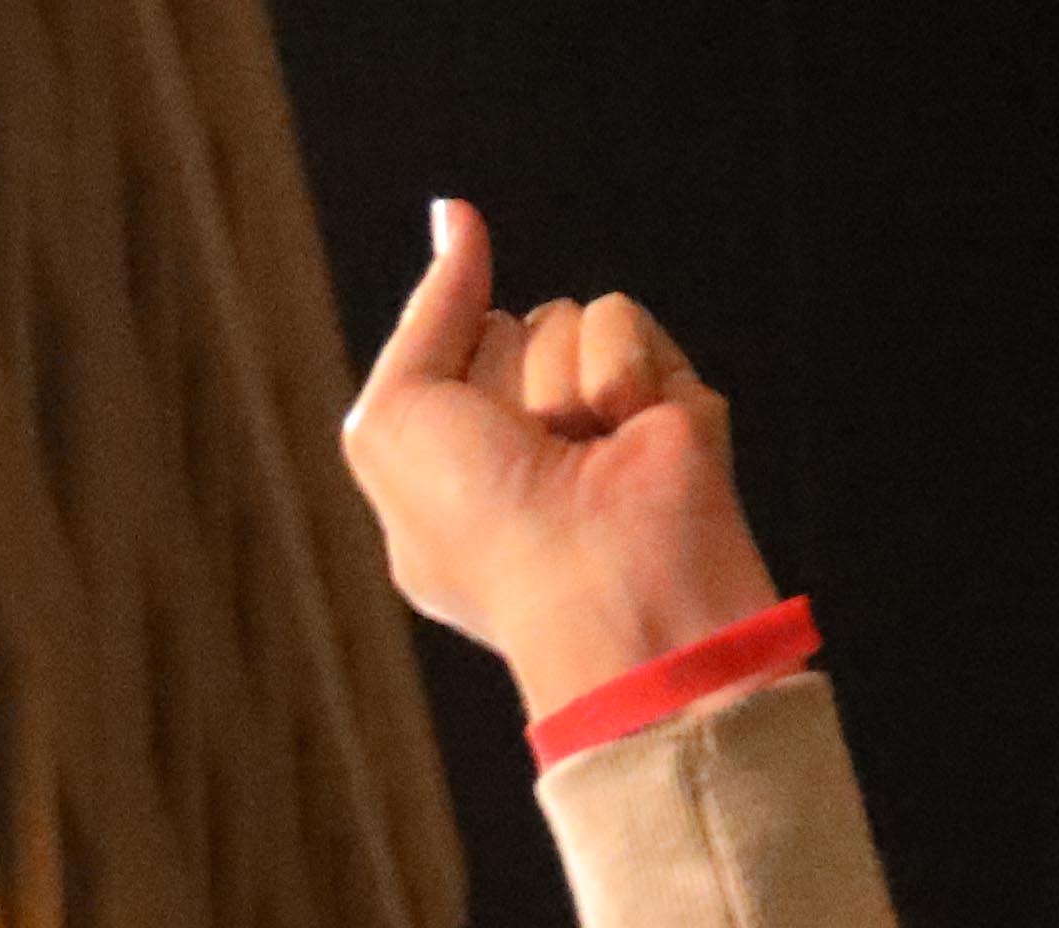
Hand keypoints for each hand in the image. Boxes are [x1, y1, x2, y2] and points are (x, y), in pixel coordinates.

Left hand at [340, 200, 776, 720]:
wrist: (605, 581)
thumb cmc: (485, 527)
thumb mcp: (394, 421)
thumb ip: (425, 312)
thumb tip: (455, 215)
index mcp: (451, 466)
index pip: (440, 352)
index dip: (443, 376)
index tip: (460, 452)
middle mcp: (523, 444)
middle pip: (499, 326)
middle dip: (502, 379)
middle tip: (525, 456)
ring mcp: (597, 420)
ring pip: (559, 318)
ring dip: (557, 382)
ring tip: (582, 454)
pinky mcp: (665, 400)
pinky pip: (621, 319)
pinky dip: (618, 373)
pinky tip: (630, 438)